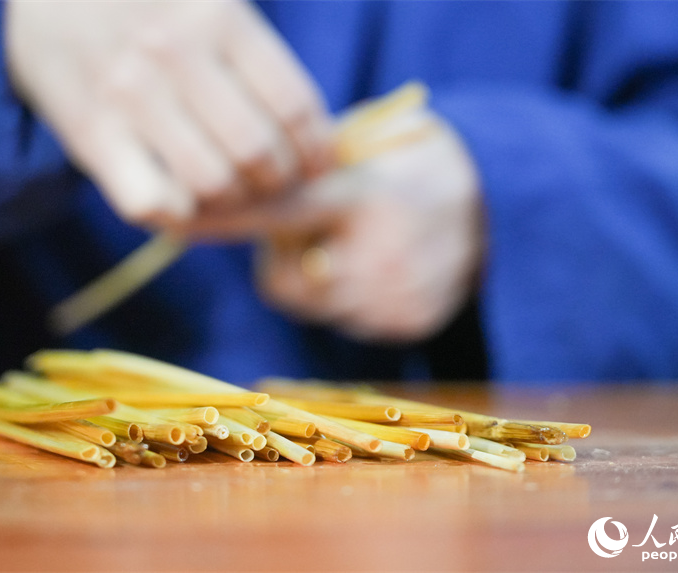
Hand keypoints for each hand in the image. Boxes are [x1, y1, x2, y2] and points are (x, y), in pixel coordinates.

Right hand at [5, 1, 331, 227]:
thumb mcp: (208, 0)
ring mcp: (128, 94)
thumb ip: (256, 54)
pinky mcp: (89, 132)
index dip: (317, 150)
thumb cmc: (145, 4)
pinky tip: (181, 199)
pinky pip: (151, 202)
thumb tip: (314, 132)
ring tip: (234, 192)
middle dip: (280, 181)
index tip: (317, 165)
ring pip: (212, 182)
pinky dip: (176, 213)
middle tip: (276, 181)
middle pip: (258, 151)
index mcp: (218, 15)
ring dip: (233, 202)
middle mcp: (174, 52)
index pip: (294, 105)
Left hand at [183, 111, 484, 341]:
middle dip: (285, 258)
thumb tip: (236, 194)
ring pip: (312, 306)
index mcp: (365, 197)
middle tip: (318, 230)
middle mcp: (380, 254)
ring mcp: (396, 297)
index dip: (225, 216)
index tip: (178, 221)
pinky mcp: (409, 325)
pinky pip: (344, 323)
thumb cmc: (412, 168)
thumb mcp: (363, 149)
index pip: (278, 209)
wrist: (500, 206)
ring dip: (319, 281)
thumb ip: (304, 172)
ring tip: (359, 247)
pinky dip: (349, 300)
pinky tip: (380, 271)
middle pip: (282, 280)